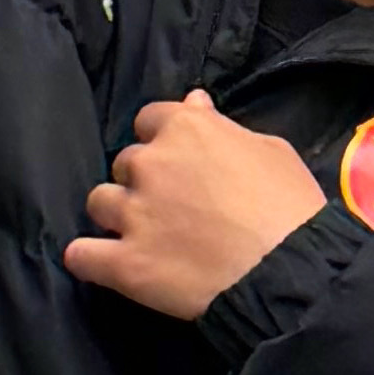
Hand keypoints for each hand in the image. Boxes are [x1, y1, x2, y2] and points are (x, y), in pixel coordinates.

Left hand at [63, 96, 326, 318]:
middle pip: (124, 163)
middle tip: (171, 207)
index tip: (180, 164)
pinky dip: (88, 259)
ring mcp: (134, 214)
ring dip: (115, 215)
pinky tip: (101, 263)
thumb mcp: (270, 150)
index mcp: (186, 129)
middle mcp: (150, 164)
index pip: (149, 119)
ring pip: (98, 203)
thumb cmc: (291, 207)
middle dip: (142, 181)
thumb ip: (222, 126)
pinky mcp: (125, 263)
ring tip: (141, 236)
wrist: (290, 273)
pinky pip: (81, 255)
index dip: (162, 142)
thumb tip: (193, 101)